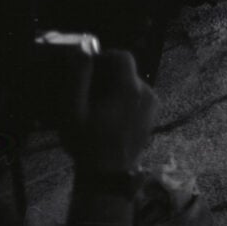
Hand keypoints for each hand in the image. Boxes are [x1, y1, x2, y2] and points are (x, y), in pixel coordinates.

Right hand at [61, 50, 157, 174]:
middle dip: (108, 75)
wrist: (108, 173)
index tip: (90, 67)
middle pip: (128, 71)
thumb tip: (83, 52)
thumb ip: (78, 78)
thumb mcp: (73, 111)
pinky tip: (111, 115)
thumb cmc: (87, 143)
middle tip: (89, 91)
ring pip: (133, 84)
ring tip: (98, 106)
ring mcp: (153, 104)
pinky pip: (139, 96)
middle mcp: (147, 92)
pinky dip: (125, 99)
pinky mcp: (153, 114)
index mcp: (130, 89)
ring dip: (116, 88)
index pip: (123, 56)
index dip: (106, 56)